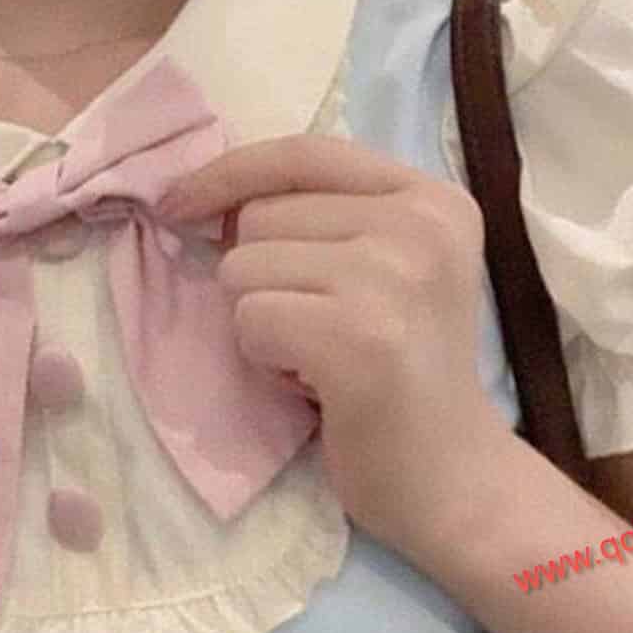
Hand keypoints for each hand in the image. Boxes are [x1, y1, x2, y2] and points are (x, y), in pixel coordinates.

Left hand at [157, 136, 511, 556]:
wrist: (455, 480)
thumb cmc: (404, 375)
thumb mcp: (385, 267)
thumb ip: (321, 218)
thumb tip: (204, 199)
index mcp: (431, 198)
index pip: (303, 153)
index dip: (229, 173)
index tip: (177, 202)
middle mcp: (420, 223)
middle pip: (261, 214)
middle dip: (262, 275)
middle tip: (319, 327)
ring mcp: (392, 277)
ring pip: (243, 266)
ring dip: (260, 321)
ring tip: (319, 356)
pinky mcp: (357, 336)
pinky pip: (248, 319)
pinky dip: (263, 359)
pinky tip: (315, 385)